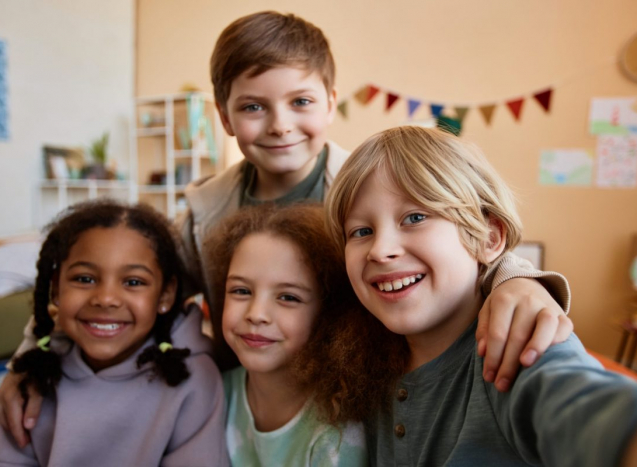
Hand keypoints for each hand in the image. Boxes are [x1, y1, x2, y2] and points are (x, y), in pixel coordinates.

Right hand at [0, 371, 42, 447]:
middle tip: (24, 443)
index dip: (19, 434)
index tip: (25, 444)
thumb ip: (34, 407)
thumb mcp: (39, 388)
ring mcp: (1, 392)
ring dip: (12, 426)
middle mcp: (2, 396)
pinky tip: (15, 421)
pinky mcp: (4, 390)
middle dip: (15, 432)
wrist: (32, 352)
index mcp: (10, 397)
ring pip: (3, 415)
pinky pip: (4, 409)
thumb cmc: (38, 369)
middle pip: (7, 420)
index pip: (14, 421)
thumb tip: (28, 426)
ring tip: (21, 434)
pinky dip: (9, 417)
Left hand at [476, 277, 572, 391]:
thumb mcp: (487, 310)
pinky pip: (563, 327)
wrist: (526, 283)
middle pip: (518, 335)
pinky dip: (557, 341)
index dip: (493, 357)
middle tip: (502, 385)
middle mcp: (526, 301)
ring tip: (525, 367)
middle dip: (509, 364)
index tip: (488, 376)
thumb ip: (484, 330)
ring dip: (535, 348)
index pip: (497, 333)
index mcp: (504, 300)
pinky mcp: (562, 313)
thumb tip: (483, 352)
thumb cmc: (503, 304)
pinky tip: (548, 357)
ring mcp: (546, 305)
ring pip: (544, 327)